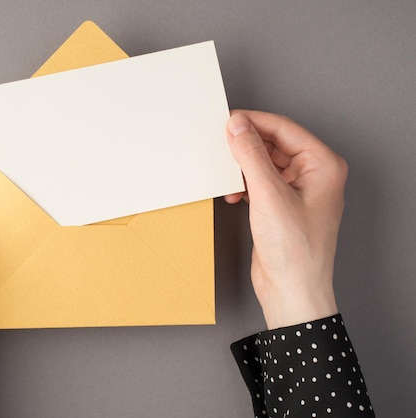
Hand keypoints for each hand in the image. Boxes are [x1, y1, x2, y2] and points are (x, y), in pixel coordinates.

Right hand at [225, 110, 346, 328]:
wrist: (292, 292)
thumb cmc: (296, 251)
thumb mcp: (269, 196)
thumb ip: (251, 156)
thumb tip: (238, 126)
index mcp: (322, 165)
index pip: (284, 129)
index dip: (254, 122)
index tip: (227, 121)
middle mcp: (313, 175)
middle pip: (273, 144)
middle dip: (246, 147)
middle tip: (220, 146)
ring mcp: (296, 191)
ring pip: (263, 164)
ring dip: (242, 168)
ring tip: (225, 175)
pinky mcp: (280, 206)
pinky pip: (258, 182)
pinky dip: (243, 186)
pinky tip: (233, 195)